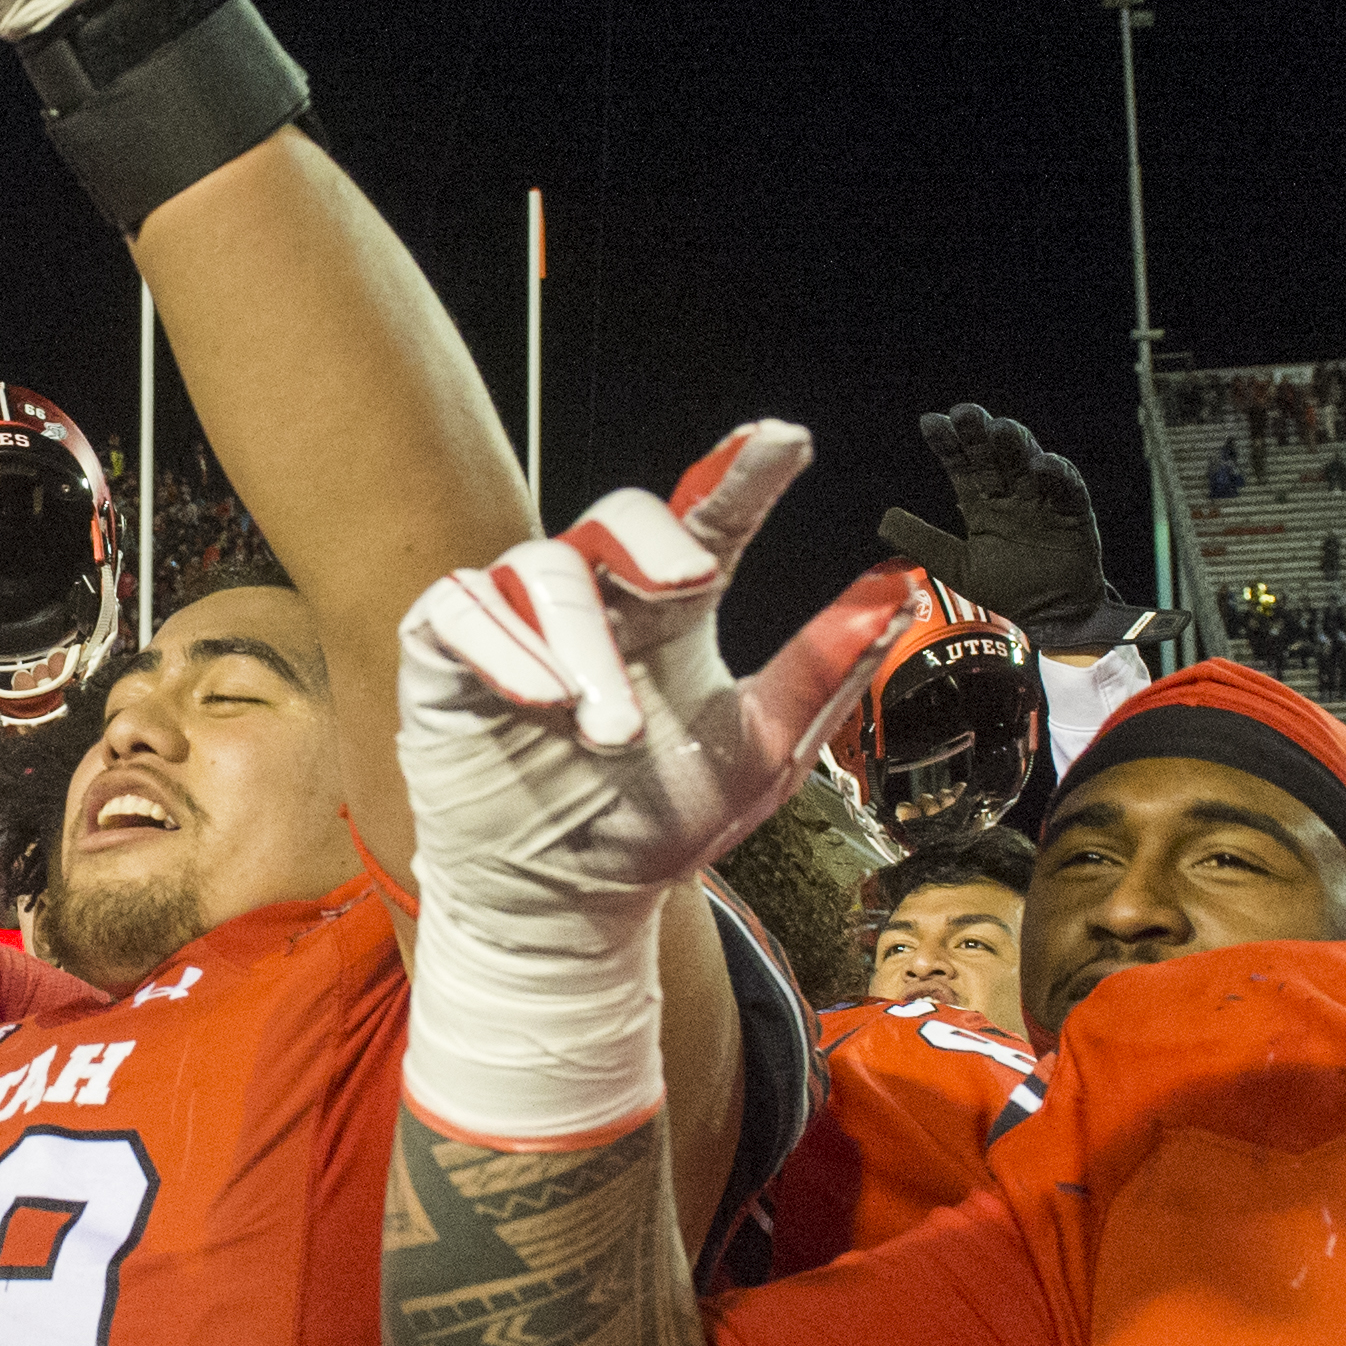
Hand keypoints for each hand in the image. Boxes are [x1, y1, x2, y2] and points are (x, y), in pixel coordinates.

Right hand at [397, 426, 913, 1145]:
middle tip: (698, 582)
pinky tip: (543, 701)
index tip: (784, 440)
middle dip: (657, 539)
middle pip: (617, 515)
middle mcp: (595, 599)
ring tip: (611, 732)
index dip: (740, 475)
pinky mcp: (443, 650)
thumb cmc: (657, 824)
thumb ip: (824, 667)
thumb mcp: (761, 752)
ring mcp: (516, 620)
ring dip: (584, 645)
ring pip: (543, 570)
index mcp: (670, 611)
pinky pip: (460, 607)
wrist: (564, 904)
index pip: (708, 521)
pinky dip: (503, 648)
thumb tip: (902, 586)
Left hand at [874, 405, 1147, 650]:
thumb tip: (883, 519)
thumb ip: (923, 541)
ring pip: (1028, 463)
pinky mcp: (1073, 513)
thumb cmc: (1006, 588)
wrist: (1054, 615)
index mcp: (982, 502)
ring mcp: (1042, 500)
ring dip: (1016, 445)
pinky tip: (1042, 464)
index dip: (947, 444)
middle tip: (964, 412)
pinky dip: (1056, 474)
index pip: (961, 465)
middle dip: (979, 435)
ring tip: (1001, 428)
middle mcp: (1011, 494)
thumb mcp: (957, 567)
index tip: (930, 422)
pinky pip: (1067, 488)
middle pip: (993, 457)